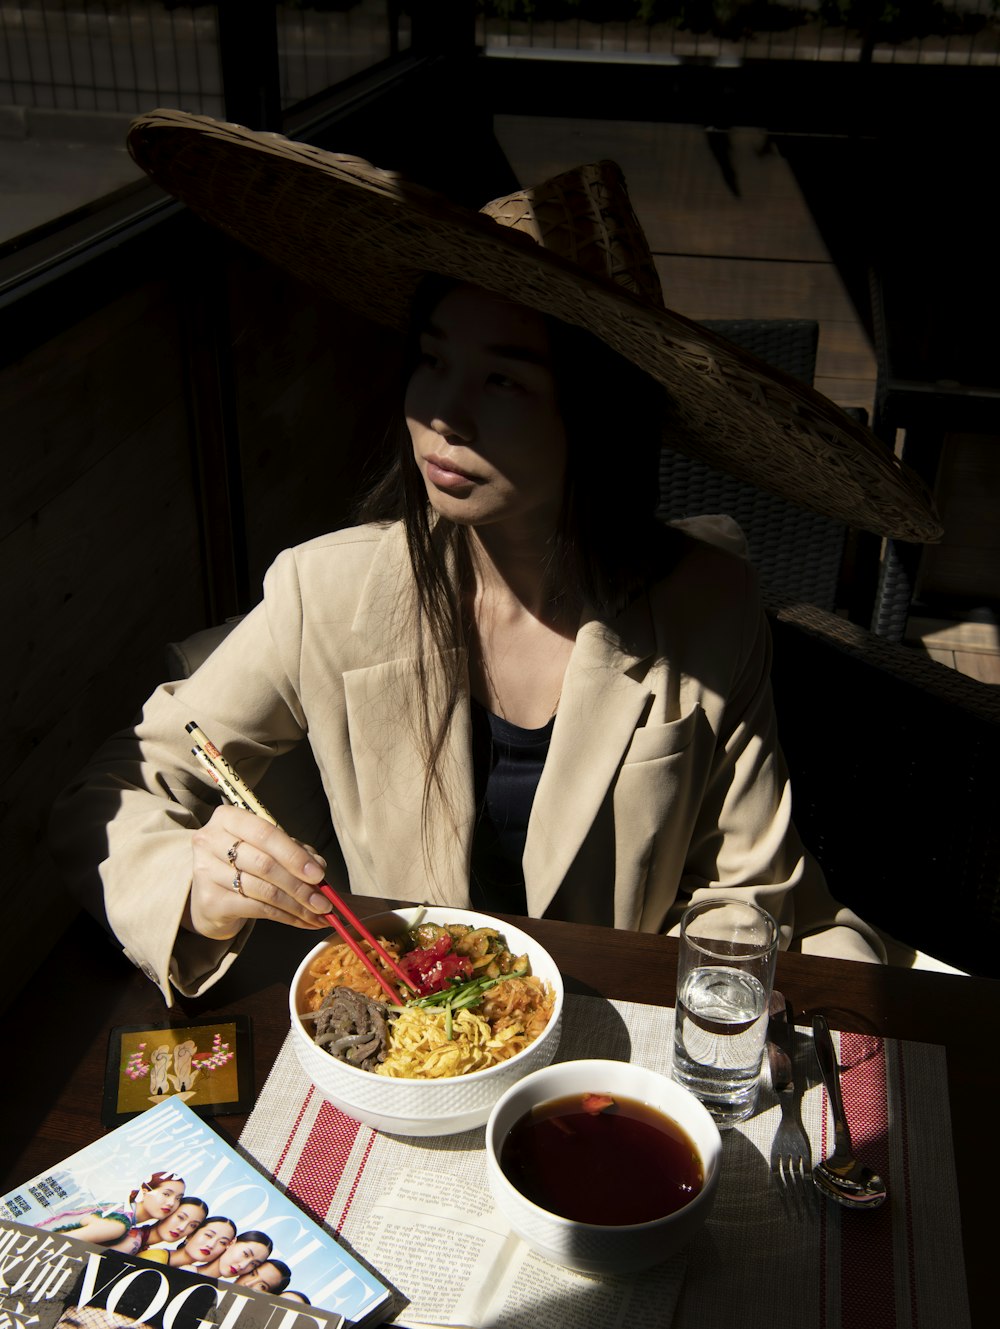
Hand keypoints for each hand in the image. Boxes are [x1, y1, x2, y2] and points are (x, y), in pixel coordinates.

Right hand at [186, 806, 332, 940]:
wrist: (210, 892)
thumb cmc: (244, 863)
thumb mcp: (269, 848)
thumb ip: (294, 851)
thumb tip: (319, 866)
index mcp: (228, 818)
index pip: (266, 834)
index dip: (295, 855)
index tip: (319, 874)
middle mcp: (211, 841)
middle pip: (265, 865)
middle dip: (300, 886)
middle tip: (325, 902)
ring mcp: (206, 872)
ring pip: (263, 890)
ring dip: (297, 905)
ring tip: (318, 915)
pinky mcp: (209, 901)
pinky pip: (256, 909)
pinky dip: (285, 917)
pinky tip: (302, 921)